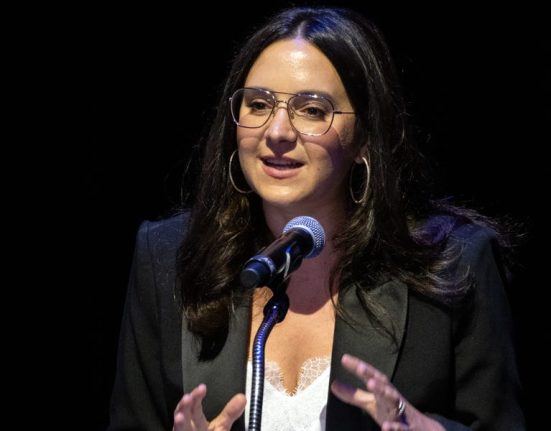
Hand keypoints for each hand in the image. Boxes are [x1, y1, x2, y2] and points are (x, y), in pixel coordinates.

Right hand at [172, 384, 246, 430]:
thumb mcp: (221, 426)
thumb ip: (229, 413)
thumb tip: (242, 397)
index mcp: (197, 422)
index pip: (195, 407)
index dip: (197, 397)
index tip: (202, 387)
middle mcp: (188, 428)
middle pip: (185, 415)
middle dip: (185, 407)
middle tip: (187, 397)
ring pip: (179, 429)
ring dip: (179, 423)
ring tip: (179, 416)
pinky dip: (179, 429)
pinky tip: (179, 422)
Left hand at [330, 354, 444, 430]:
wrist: (422, 429)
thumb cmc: (393, 412)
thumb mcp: (372, 403)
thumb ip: (354, 395)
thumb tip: (333, 384)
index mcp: (384, 391)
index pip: (372, 376)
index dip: (359, 367)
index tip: (345, 358)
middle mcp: (393, 398)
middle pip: (384, 385)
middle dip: (373, 375)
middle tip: (361, 368)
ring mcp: (402, 412)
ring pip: (395, 400)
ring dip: (385, 392)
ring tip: (372, 384)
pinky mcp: (408, 428)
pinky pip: (402, 428)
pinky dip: (395, 427)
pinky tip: (385, 427)